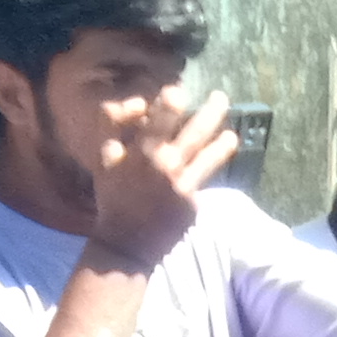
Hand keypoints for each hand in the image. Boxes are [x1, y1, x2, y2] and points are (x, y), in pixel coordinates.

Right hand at [86, 89, 239, 271]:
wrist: (127, 242)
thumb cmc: (115, 197)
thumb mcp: (104, 158)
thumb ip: (114, 125)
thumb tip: (141, 104)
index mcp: (141, 150)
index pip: (164, 111)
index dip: (171, 98)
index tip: (179, 93)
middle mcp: (164, 163)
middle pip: (193, 127)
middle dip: (211, 109)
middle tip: (221, 97)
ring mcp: (181, 184)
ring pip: (207, 151)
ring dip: (222, 136)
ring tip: (232, 131)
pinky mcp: (191, 202)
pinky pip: (206, 174)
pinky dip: (217, 157)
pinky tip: (227, 146)